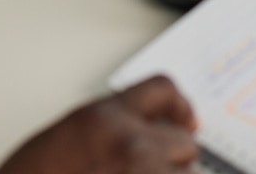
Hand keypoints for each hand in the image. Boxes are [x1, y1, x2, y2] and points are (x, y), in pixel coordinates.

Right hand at [0, 79, 198, 173]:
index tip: (188, 121)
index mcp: (105, 118)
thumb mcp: (67, 137)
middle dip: (172, 161)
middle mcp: (130, 144)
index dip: (180, 105)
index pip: (162, 88)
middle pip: (184, 144)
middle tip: (153, 171)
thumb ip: (109, 130)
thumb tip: (141, 136)